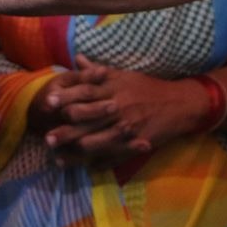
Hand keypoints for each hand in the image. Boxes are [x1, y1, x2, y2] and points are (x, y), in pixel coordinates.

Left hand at [41, 58, 210, 168]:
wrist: (179, 104)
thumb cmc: (147, 88)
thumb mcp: (123, 75)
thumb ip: (97, 71)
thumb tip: (77, 59)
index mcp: (113, 87)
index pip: (84, 91)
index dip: (65, 97)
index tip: (47, 103)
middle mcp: (118, 106)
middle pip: (86, 118)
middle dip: (65, 130)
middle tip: (47, 137)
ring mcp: (126, 128)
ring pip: (96, 141)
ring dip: (76, 151)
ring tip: (58, 157)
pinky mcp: (134, 144)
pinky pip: (112, 156)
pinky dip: (97, 163)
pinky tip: (84, 167)